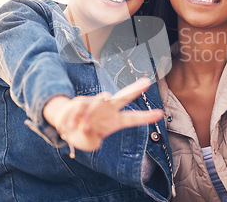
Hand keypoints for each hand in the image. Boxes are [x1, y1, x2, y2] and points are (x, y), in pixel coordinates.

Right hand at [44, 78, 162, 151]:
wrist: (66, 126)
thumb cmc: (84, 134)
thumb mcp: (90, 143)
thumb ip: (91, 139)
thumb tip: (88, 128)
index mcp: (114, 120)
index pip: (133, 118)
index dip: (146, 117)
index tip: (160, 113)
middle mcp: (108, 109)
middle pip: (124, 97)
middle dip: (135, 90)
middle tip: (147, 83)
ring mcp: (95, 103)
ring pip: (100, 99)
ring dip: (92, 113)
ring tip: (86, 126)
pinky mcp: (81, 101)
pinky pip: (80, 106)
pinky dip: (75, 118)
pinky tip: (71, 126)